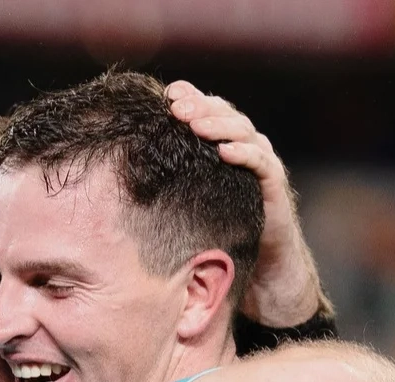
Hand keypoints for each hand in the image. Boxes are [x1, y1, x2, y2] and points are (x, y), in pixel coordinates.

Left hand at [168, 80, 330, 327]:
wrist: (264, 273)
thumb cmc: (220, 237)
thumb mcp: (190, 206)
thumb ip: (169, 186)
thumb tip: (119, 178)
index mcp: (223, 149)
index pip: (208, 112)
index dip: (190, 99)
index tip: (164, 94)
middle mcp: (244, 151)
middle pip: (224, 115)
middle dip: (200, 106)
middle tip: (175, 104)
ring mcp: (262, 168)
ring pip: (244, 133)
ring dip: (219, 125)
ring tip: (196, 123)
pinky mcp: (275, 189)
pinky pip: (262, 165)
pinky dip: (245, 154)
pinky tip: (224, 151)